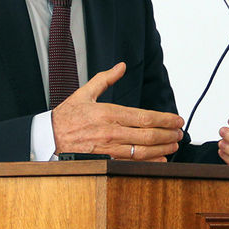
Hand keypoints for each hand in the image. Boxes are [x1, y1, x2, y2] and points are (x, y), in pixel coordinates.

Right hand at [52, 62, 184, 161]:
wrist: (49, 137)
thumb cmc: (66, 116)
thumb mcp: (85, 92)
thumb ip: (105, 78)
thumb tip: (121, 66)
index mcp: (108, 113)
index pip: (144, 117)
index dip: (164, 119)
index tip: (177, 119)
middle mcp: (111, 131)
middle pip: (148, 135)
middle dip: (168, 134)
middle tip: (180, 132)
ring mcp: (109, 148)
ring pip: (143, 150)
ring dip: (162, 148)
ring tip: (174, 144)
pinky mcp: (106, 160)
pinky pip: (132, 162)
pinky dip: (149, 162)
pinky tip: (160, 159)